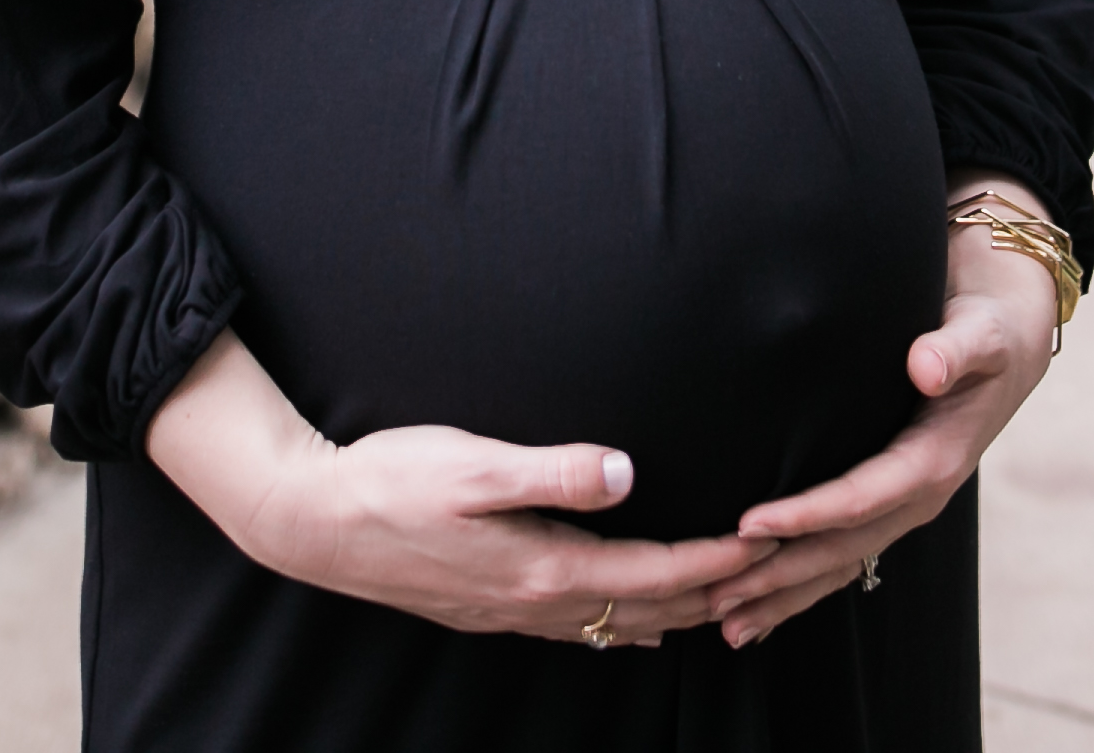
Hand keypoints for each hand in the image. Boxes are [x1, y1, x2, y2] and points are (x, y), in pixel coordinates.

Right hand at [146, 331, 776, 643]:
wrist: (316, 522)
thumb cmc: (392, 482)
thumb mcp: (474, 464)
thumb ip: (553, 470)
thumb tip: (626, 471)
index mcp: (544, 568)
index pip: (657, 577)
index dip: (718, 563)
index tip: (771, 542)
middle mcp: (538, 603)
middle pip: (651, 613)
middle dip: (717, 597)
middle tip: (777, 576)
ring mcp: (515, 613)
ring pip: (620, 627)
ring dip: (678, 615)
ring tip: (729, 601)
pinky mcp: (495, 606)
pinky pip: (583, 628)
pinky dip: (628, 623)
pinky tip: (640, 623)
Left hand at [703, 180, 1062, 649]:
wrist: (1013, 334)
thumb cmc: (989, 326)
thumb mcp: (983, 332)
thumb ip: (955, 349)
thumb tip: (925, 365)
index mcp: (936, 462)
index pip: (860, 499)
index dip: (805, 516)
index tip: (748, 524)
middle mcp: (920, 495)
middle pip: (841, 548)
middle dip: (779, 575)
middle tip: (714, 596)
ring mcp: (904, 504)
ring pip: (838, 563)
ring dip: (782, 594)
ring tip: (722, 623)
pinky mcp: (890, 500)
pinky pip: (843, 552)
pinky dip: (801, 583)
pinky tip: (759, 607)